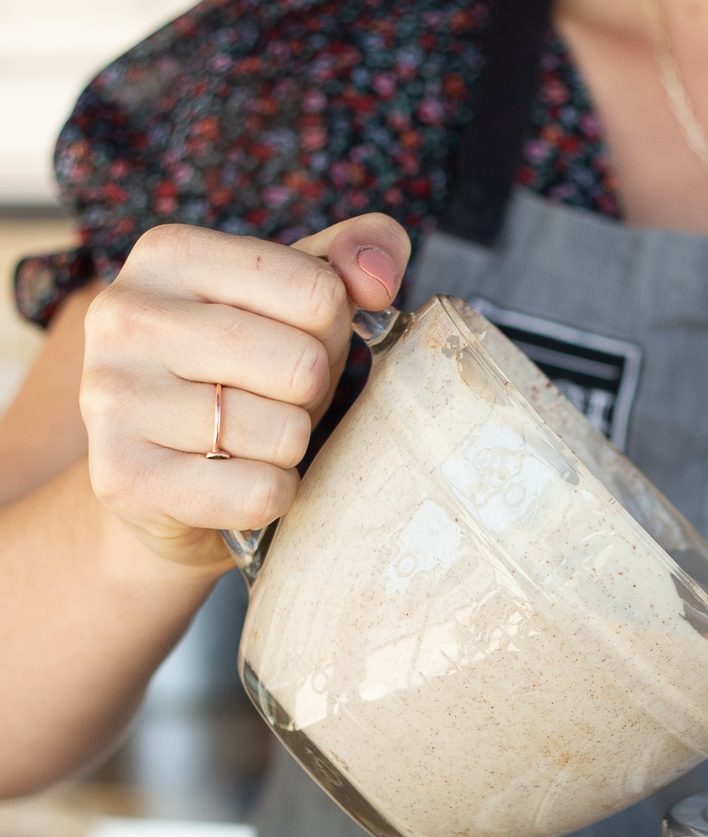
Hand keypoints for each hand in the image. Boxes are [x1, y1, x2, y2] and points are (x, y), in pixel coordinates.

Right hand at [80, 214, 410, 570]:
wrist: (160, 484)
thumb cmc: (239, 382)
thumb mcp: (291, 309)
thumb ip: (343, 265)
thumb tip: (378, 278)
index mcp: (169, 254)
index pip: (317, 292)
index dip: (330, 335)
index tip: (291, 347)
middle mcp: (126, 315)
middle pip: (302, 364)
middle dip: (310, 397)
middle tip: (271, 405)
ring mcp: (114, 396)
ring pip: (282, 434)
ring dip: (288, 451)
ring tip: (249, 444)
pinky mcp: (125, 477)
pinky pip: (259, 492)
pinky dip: (273, 497)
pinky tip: (239, 483)